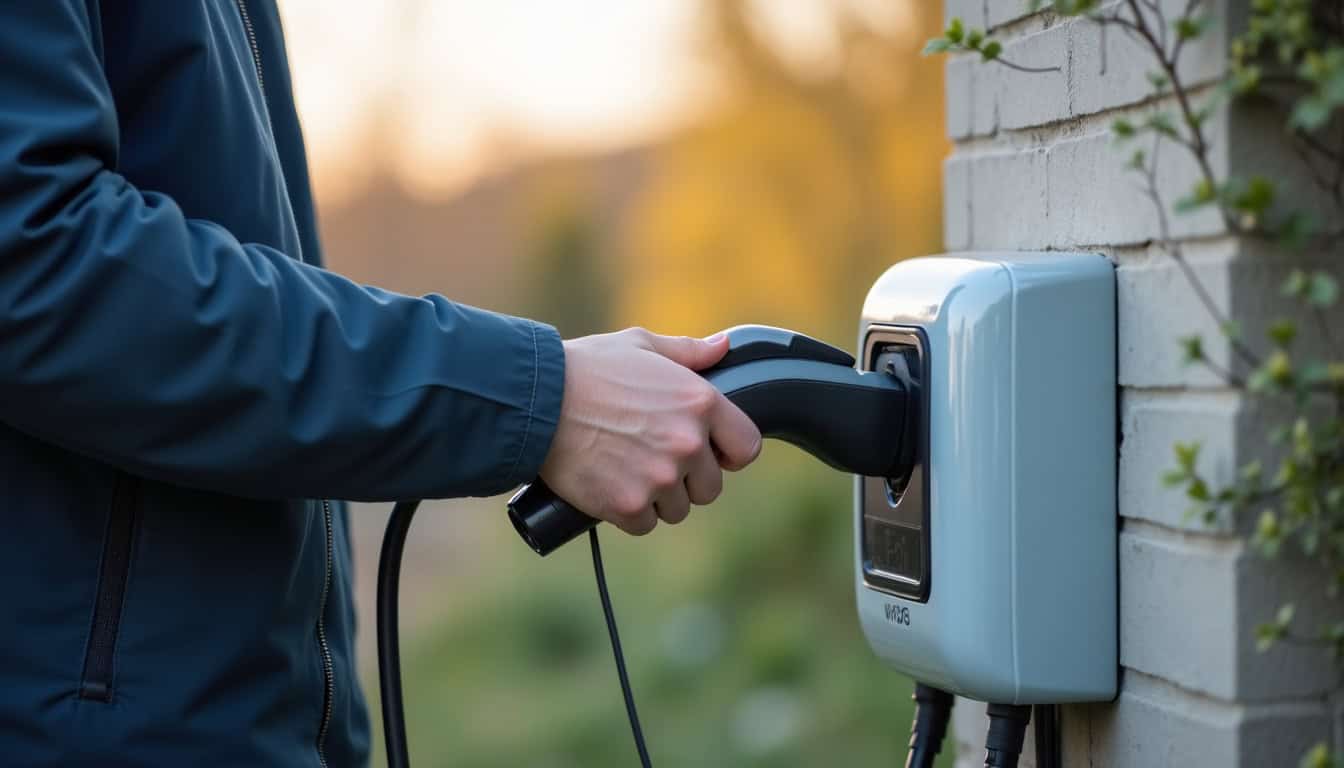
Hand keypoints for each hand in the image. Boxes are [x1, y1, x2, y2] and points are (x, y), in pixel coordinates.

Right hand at [538, 327, 761, 535]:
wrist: (536, 400)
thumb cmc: (588, 367)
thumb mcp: (640, 345)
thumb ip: (687, 352)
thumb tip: (722, 347)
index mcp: (701, 402)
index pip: (746, 447)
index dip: (729, 453)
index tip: (711, 453)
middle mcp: (688, 443)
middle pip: (710, 487)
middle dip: (687, 479)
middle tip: (652, 459)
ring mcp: (660, 478)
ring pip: (677, 509)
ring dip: (657, 498)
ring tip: (626, 469)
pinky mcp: (629, 505)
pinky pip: (645, 524)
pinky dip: (629, 513)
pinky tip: (611, 486)